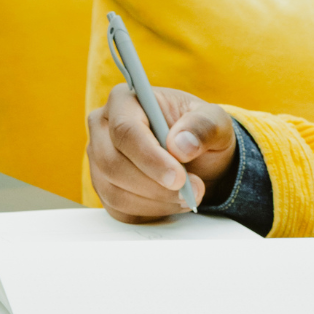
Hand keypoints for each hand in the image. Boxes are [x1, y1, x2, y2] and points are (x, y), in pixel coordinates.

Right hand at [87, 83, 237, 222]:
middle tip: (194, 190)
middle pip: (113, 164)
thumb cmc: (200, 133)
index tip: (178, 178)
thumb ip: (204, 126)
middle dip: (156, 186)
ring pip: (114, 191)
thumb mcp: (215, 122)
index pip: (125, 130)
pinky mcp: (104, 187)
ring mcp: (98, 159)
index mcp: (125, 100)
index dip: (150, 158)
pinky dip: (150, 212)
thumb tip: (181, 145)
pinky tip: (173, 203)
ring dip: (157, 202)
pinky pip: (118, 210)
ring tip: (188, 196)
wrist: (199, 159)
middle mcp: (103, 127)